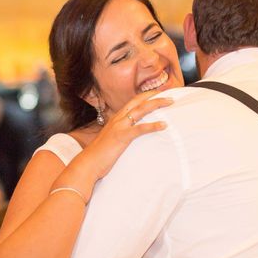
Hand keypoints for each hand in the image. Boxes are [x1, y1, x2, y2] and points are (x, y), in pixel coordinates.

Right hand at [54, 90, 172, 199]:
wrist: (87, 164)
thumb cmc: (99, 155)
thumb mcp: (110, 140)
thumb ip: (119, 134)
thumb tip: (129, 135)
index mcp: (115, 119)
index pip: (132, 103)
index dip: (144, 96)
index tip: (156, 93)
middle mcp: (117, 119)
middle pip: (138, 101)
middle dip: (153, 95)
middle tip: (167, 93)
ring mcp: (119, 126)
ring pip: (141, 110)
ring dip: (157, 104)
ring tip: (169, 102)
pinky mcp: (122, 136)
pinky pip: (141, 128)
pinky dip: (153, 126)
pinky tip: (164, 125)